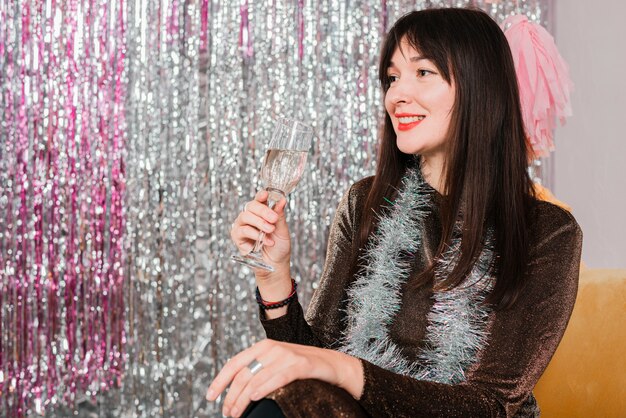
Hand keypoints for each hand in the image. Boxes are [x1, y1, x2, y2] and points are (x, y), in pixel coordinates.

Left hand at [206, 339, 363, 417]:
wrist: (332, 365)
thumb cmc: (301, 368)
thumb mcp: (276, 363)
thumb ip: (258, 369)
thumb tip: (235, 386)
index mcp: (263, 346)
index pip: (234, 363)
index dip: (220, 380)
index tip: (210, 397)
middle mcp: (272, 348)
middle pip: (243, 374)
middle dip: (231, 396)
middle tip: (227, 413)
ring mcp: (287, 354)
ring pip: (257, 379)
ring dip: (243, 399)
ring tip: (236, 413)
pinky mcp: (301, 364)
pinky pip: (279, 377)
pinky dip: (265, 388)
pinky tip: (255, 398)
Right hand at [230, 190, 290, 275]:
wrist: (275, 264)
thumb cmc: (279, 246)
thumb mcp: (282, 230)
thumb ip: (280, 215)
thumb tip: (282, 200)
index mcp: (262, 212)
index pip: (259, 200)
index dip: (260, 195)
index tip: (266, 194)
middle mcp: (250, 217)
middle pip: (250, 206)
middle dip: (263, 211)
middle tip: (273, 219)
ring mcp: (242, 226)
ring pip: (245, 216)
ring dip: (259, 223)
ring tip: (270, 230)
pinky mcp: (237, 237)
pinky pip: (243, 231)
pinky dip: (255, 235)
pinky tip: (266, 241)